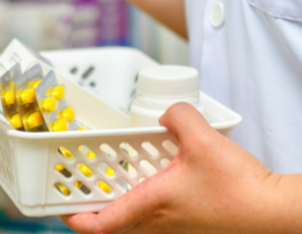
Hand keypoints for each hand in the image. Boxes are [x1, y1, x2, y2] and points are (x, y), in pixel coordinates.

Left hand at [61, 103, 300, 233]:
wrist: (274, 212)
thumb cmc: (241, 191)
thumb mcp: (202, 139)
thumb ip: (177, 116)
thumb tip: (168, 111)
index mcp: (149, 206)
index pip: (98, 225)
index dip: (72, 216)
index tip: (59, 204)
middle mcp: (157, 222)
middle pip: (110, 223)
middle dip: (91, 206)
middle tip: (80, 185)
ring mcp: (173, 227)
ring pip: (131, 220)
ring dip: (116, 202)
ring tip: (109, 178)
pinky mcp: (188, 223)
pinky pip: (152, 215)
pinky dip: (141, 199)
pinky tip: (151, 177)